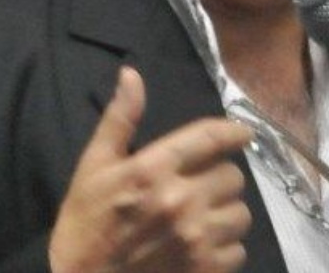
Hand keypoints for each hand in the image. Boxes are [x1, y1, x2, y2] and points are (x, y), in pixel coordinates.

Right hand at [49, 67, 252, 272]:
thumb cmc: (85, 224)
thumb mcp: (94, 166)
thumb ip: (120, 119)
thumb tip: (132, 75)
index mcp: (153, 168)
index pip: (210, 138)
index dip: (233, 132)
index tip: (242, 134)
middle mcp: (180, 199)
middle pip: (232, 175)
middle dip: (219, 177)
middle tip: (201, 186)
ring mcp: (195, 238)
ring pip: (240, 213)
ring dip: (226, 212)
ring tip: (204, 216)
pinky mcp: (204, 269)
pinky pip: (238, 249)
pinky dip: (225, 247)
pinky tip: (204, 245)